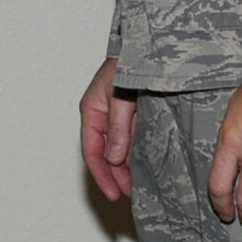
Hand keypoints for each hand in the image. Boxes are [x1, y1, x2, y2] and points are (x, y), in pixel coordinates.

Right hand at [80, 58, 137, 200]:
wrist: (150, 46)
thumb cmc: (128, 62)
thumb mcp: (119, 95)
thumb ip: (117, 126)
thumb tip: (114, 158)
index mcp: (92, 111)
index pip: (91, 151)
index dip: (101, 175)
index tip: (114, 194)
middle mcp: (104, 117)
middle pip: (106, 155)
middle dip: (116, 176)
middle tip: (131, 194)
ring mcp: (120, 118)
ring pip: (121, 150)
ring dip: (129, 168)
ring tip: (143, 186)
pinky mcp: (137, 117)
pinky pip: (135, 141)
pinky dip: (140, 156)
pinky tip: (151, 167)